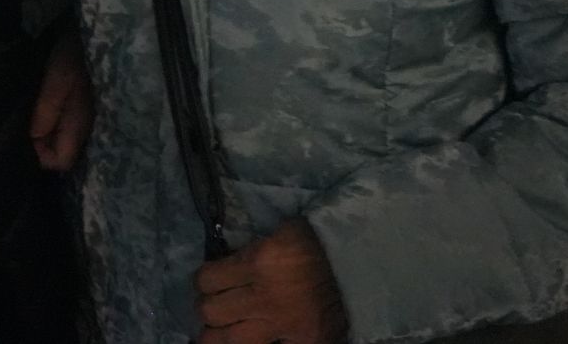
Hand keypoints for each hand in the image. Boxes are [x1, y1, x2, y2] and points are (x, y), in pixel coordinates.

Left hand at [29, 30, 91, 171]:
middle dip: (41, 145)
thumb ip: (46, 112)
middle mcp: (87, 128)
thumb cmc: (74, 55)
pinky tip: (42, 108)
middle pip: (63, 153)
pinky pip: (67, 127)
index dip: (39, 155)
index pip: (60, 161)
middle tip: (23, 125)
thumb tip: (32, 140)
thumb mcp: (56, 80)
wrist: (97, 34)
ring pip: (64, 140)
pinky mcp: (86, 109)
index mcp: (79, 125)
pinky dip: (53, 123)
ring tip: (31, 116)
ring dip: (46, 133)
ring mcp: (88, 119)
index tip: (23, 137)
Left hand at [194, 218, 348, 343]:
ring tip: (226, 330)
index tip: (210, 282)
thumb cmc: (319, 241)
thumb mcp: (278, 234)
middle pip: (210, 312)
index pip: (206, 279)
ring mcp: (283, 325)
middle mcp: (265, 296)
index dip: (204, 282)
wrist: (363, 263)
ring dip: (222, 335)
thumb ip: (250, 253)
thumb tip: (226, 264)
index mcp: (258, 262)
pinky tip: (259, 338)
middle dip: (208, 309)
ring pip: (229, 341)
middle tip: (216, 306)